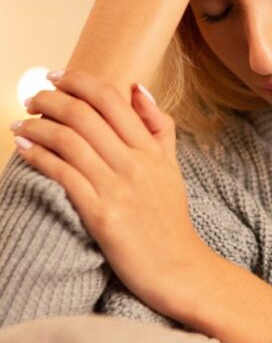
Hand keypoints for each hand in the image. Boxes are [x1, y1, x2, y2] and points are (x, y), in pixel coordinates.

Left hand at [11, 70, 206, 318]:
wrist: (177, 266)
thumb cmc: (170, 219)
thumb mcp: (171, 167)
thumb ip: (158, 127)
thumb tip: (139, 89)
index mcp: (152, 149)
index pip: (112, 99)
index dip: (79, 81)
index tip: (57, 75)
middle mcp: (135, 163)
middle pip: (85, 115)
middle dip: (50, 99)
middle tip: (33, 98)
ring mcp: (118, 188)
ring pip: (69, 141)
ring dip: (38, 126)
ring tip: (22, 123)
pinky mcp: (101, 214)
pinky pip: (63, 175)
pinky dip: (38, 156)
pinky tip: (24, 148)